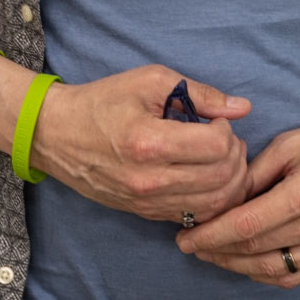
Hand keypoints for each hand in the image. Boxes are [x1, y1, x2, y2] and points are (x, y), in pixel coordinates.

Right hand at [32, 66, 250, 223]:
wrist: (56, 136)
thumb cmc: (103, 102)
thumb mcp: (150, 81)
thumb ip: (199, 94)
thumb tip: (242, 108)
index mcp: (149, 142)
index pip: (216, 147)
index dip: (227, 130)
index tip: (216, 121)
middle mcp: (149, 180)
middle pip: (222, 178)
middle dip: (234, 154)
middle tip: (224, 138)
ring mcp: (147, 202)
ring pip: (214, 204)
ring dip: (231, 180)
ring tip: (221, 158)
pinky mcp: (145, 214)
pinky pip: (196, 217)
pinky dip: (214, 200)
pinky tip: (210, 179)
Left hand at [175, 99, 299, 285]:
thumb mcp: (292, 143)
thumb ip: (254, 173)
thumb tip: (221, 197)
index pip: (245, 225)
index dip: (209, 235)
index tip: (185, 237)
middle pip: (253, 250)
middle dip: (215, 251)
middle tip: (190, 245)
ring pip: (270, 270)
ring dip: (235, 266)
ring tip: (213, 254)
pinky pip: (293, 277)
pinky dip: (263, 274)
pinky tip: (245, 262)